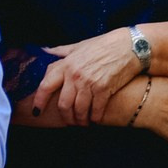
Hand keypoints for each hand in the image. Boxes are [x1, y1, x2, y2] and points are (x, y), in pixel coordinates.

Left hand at [24, 26, 143, 125]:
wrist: (130, 46)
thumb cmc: (105, 45)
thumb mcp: (80, 45)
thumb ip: (62, 51)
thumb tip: (45, 50)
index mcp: (66, 64)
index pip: (45, 86)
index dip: (39, 101)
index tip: (37, 111)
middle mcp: (75, 75)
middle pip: (63, 104)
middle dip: (66, 117)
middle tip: (70, 121)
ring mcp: (89, 83)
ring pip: (79, 109)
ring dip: (81, 120)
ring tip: (83, 123)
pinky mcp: (104, 89)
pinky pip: (96, 109)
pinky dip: (95, 118)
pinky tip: (96, 120)